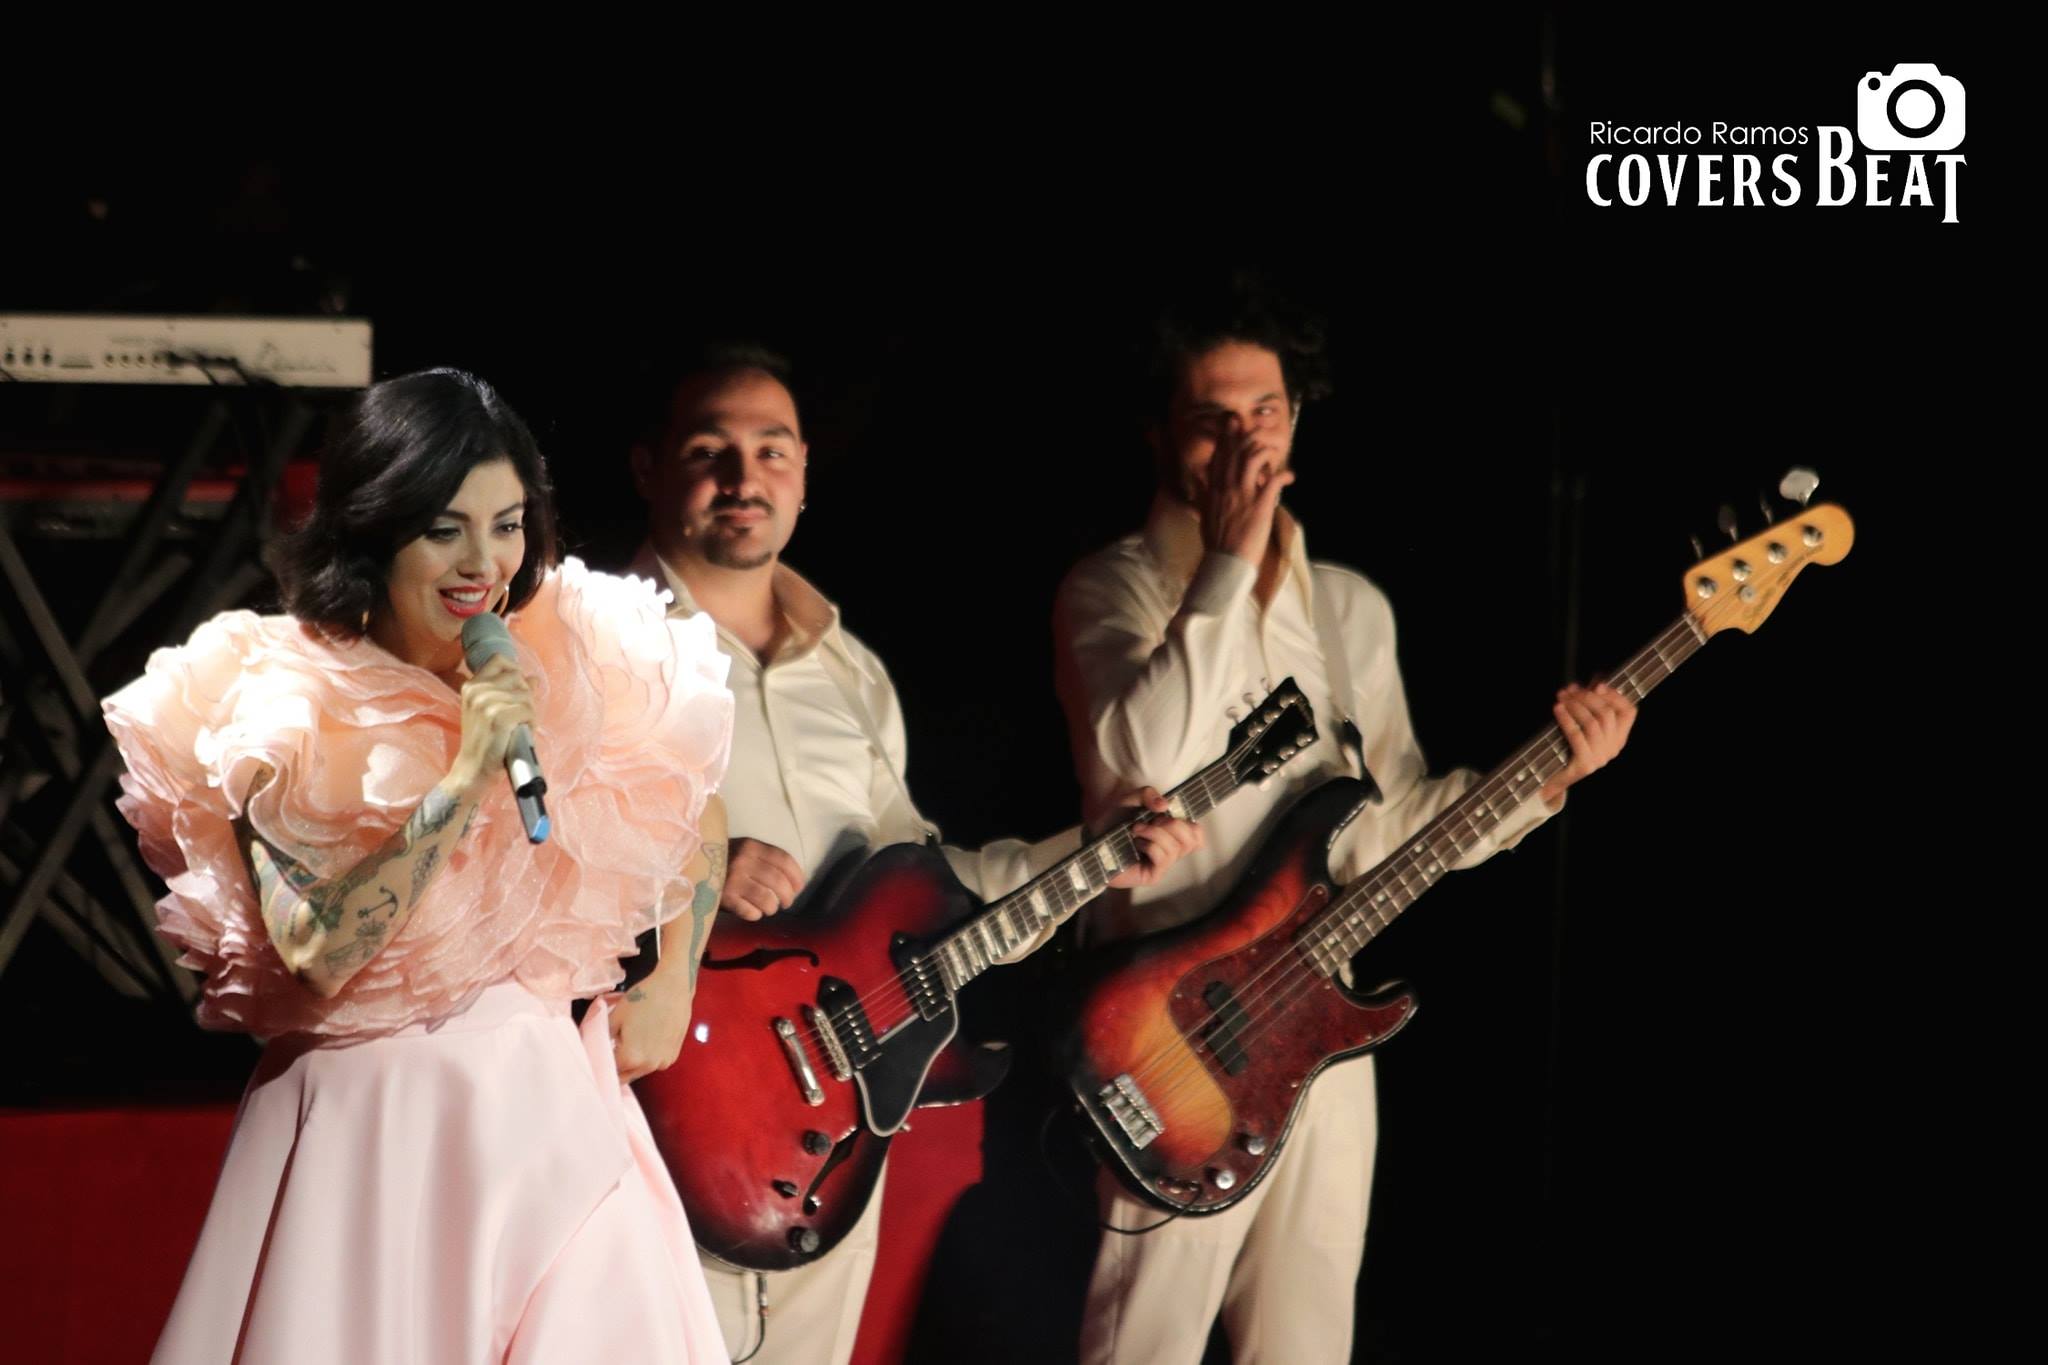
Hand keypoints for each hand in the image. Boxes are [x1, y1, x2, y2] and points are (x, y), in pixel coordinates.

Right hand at [450, 654, 535, 794]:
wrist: (474, 768)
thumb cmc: (485, 740)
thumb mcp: (490, 711)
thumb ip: (509, 691)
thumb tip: (533, 678)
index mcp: (472, 685)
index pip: (499, 660)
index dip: (514, 672)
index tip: (515, 690)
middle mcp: (477, 690)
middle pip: (517, 677)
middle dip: (525, 695)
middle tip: (519, 715)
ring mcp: (487, 703)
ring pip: (525, 694)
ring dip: (529, 711)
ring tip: (519, 726)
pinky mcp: (499, 717)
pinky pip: (528, 710)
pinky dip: (531, 722)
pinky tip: (522, 731)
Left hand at [609, 975, 692, 1082]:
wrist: (674, 987)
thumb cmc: (642, 999)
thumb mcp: (615, 1016)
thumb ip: (603, 1038)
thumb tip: (599, 1048)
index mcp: (630, 1058)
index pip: (610, 1071)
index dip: (602, 1064)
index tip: (598, 1057)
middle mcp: (648, 1066)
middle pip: (625, 1076)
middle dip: (616, 1068)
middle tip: (611, 1053)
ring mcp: (663, 1062)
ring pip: (640, 1071)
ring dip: (632, 1064)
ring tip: (628, 1044)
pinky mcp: (673, 1055)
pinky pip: (654, 1063)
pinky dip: (647, 1058)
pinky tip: (645, 1041)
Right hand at [719, 838, 805, 920]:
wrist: (688, 868)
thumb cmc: (722, 862)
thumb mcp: (743, 851)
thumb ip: (765, 860)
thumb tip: (793, 882)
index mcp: (751, 846)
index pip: (784, 860)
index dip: (796, 876)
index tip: (799, 887)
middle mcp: (743, 861)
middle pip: (779, 882)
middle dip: (788, 896)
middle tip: (786, 903)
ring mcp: (733, 880)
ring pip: (767, 900)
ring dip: (772, 908)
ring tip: (768, 908)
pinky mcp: (724, 898)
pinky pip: (751, 913)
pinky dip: (755, 915)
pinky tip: (751, 911)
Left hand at [1098, 786, 1204, 889]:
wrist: (1093, 834)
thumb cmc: (1114, 819)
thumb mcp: (1131, 798)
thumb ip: (1148, 794)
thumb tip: (1164, 806)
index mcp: (1172, 834)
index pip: (1197, 834)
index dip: (1190, 824)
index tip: (1169, 814)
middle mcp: (1170, 850)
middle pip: (1192, 840)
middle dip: (1172, 824)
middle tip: (1152, 820)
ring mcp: (1162, 864)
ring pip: (1176, 848)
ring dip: (1155, 833)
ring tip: (1136, 829)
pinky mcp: (1152, 875)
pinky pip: (1163, 858)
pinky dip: (1150, 845)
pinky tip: (1136, 843)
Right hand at [1198, 423, 1295, 563]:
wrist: (1225, 562)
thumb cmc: (1216, 542)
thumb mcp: (1203, 514)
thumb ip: (1202, 496)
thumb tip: (1198, 483)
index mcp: (1213, 489)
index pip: (1219, 456)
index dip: (1226, 437)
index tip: (1232, 422)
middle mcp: (1226, 487)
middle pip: (1236, 451)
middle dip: (1248, 434)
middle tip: (1259, 425)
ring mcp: (1243, 495)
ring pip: (1253, 458)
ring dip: (1266, 451)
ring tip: (1275, 453)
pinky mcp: (1259, 505)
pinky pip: (1273, 481)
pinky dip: (1284, 474)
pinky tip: (1290, 476)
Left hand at [1540, 682, 1636, 806]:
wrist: (1553, 779)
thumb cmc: (1566, 747)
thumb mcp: (1582, 727)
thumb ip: (1588, 709)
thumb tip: (1584, 684)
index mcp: (1619, 738)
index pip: (1629, 712)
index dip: (1615, 696)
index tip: (1598, 685)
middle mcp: (1614, 748)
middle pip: (1607, 714)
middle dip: (1587, 697)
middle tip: (1569, 690)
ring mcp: (1600, 758)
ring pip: (1593, 723)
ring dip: (1576, 706)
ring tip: (1562, 697)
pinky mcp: (1585, 765)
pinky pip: (1576, 735)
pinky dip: (1566, 718)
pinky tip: (1557, 709)